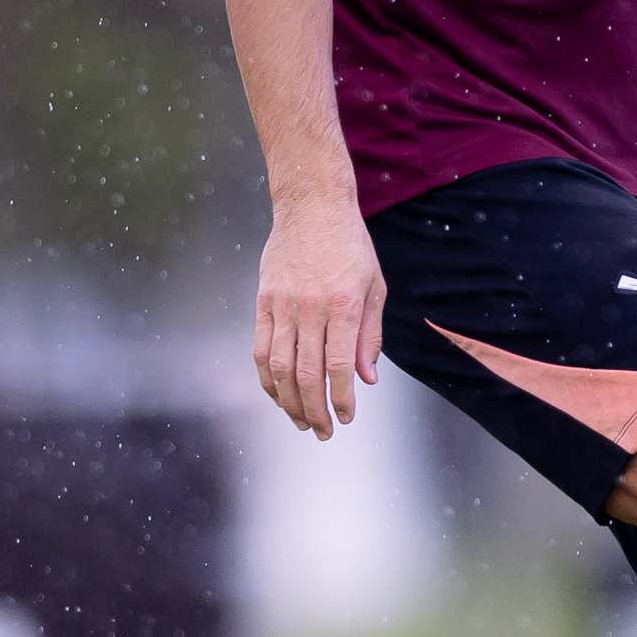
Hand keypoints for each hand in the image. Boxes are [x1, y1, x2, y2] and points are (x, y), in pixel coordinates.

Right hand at [254, 193, 386, 436]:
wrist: (312, 205)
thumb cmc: (350, 245)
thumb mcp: (375, 286)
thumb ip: (371, 335)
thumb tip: (367, 379)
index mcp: (344, 305)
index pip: (340, 365)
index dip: (342, 399)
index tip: (346, 418)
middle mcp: (311, 307)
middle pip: (307, 373)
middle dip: (315, 410)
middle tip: (323, 431)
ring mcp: (283, 304)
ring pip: (279, 367)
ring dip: (289, 401)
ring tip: (300, 420)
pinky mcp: (263, 300)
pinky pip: (261, 348)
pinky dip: (266, 377)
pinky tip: (277, 394)